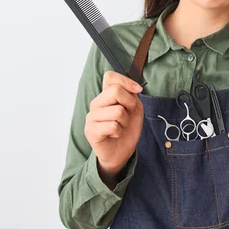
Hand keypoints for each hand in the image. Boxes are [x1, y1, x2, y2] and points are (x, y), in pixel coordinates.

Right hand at [85, 71, 143, 186]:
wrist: (121, 152)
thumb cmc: (127, 129)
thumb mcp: (134, 109)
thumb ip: (132, 96)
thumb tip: (133, 89)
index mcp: (106, 95)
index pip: (110, 76)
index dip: (126, 81)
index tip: (137, 90)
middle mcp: (96, 103)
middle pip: (115, 90)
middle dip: (130, 103)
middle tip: (129, 114)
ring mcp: (91, 116)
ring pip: (117, 110)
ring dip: (125, 121)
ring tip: (120, 127)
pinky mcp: (91, 131)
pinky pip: (112, 126)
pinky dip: (119, 131)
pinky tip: (114, 135)